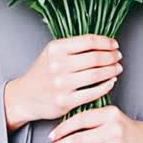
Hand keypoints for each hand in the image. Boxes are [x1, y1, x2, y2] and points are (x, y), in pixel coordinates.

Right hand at [3, 34, 121, 130]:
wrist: (24, 96)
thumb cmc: (42, 73)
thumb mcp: (52, 53)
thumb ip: (73, 47)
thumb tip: (104, 43)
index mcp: (55, 48)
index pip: (89, 41)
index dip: (106, 42)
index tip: (114, 44)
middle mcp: (57, 64)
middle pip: (95, 57)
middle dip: (112, 56)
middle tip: (118, 57)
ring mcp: (61, 84)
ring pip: (96, 74)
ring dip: (111, 70)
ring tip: (117, 68)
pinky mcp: (65, 101)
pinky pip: (93, 92)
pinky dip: (106, 86)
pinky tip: (111, 82)